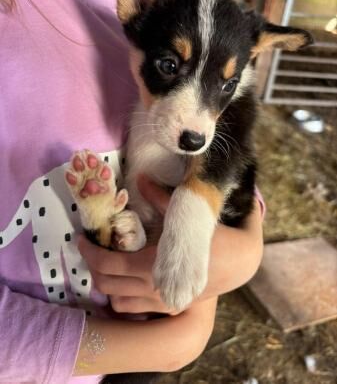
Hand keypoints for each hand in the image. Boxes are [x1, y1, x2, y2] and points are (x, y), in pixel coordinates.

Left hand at [79, 176, 263, 312]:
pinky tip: (126, 281)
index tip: (80, 239)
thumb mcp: (184, 215)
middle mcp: (151, 288)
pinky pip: (133, 310)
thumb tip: (139, 176)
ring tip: (106, 265)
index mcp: (151, 265)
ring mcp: (159, 302)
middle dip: (92, 267)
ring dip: (106, 285)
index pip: (107, 264)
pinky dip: (121, 298)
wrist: (240, 263)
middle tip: (91, 249)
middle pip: (105, 285)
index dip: (88, 252)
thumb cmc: (212, 236)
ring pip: (116, 302)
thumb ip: (159, 197)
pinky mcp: (168, 307)